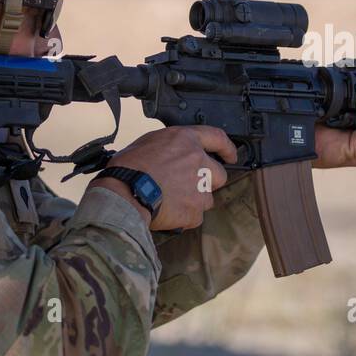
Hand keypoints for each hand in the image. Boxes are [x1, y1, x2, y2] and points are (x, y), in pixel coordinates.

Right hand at [89, 125, 237, 230]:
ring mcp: (200, 188)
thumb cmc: (129, 168)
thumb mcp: (149, 142)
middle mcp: (199, 162)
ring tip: (171, 200)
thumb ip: (171, 145)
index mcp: (186, 141)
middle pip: (220, 174)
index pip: (217, 138)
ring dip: (194, 200)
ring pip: (207, 198)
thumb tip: (175, 151)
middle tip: (188, 185)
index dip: (227, 148)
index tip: (231, 155)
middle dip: (209, 181)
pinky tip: (167, 212)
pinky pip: (195, 216)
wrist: (124, 194)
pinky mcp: (195, 211)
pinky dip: (184, 216)